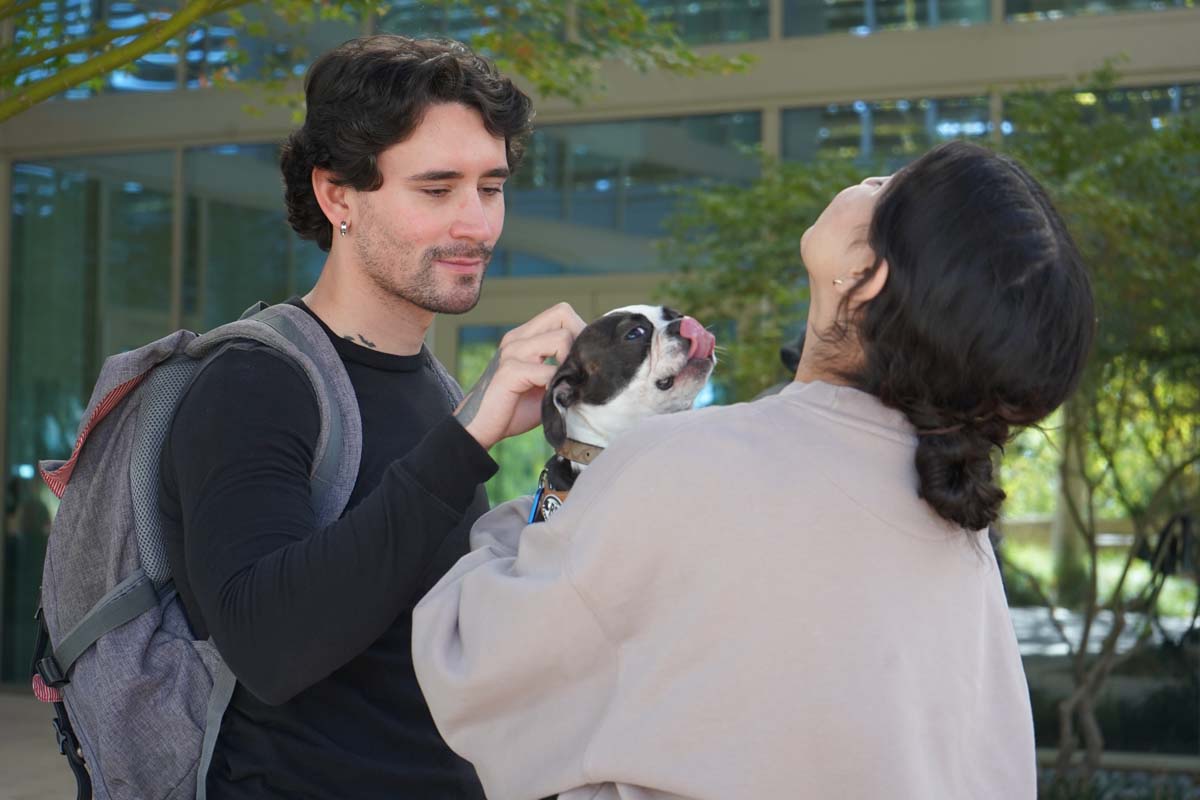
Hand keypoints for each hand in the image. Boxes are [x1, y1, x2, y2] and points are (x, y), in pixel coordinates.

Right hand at [455, 303, 585, 449]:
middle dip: (579, 341)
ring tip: (568, 386)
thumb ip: (563, 371)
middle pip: (562, 313)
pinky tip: (555, 399)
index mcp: (524, 337)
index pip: (562, 313)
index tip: (583, 361)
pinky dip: (558, 385)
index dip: (580, 333)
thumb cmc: (514, 408)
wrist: (479, 428)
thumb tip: (596, 369)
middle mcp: (517, 338)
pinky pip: (548, 371)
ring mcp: (512, 352)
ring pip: (560, 339)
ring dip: (571, 364)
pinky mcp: (509, 372)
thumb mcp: (544, 384)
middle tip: (579, 370)